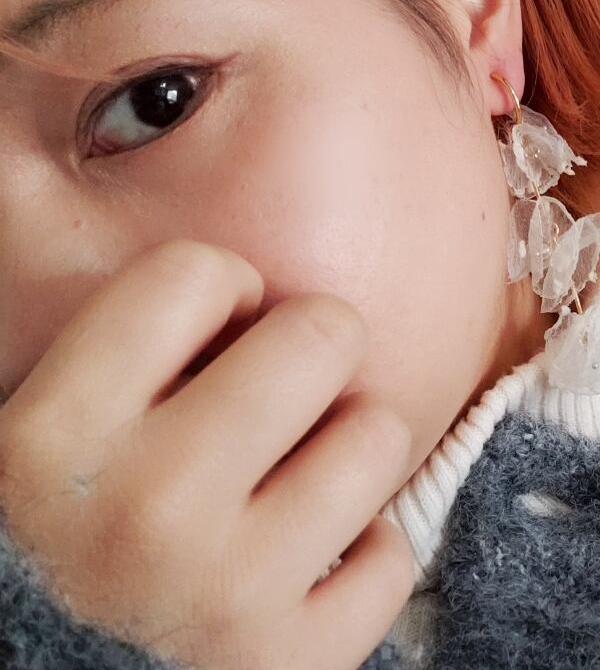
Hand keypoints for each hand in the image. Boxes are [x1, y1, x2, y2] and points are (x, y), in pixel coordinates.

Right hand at [0, 239, 415, 669]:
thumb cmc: (91, 516)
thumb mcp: (57, 413)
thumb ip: (113, 320)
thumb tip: (70, 137)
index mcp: (50, 432)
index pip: (197, 272)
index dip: (214, 296)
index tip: (199, 343)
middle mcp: (132, 512)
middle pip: (319, 329)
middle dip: (306, 358)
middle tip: (260, 413)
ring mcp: (219, 595)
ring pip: (380, 429)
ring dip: (344, 455)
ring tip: (282, 493)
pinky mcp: (295, 663)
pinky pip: (394, 550)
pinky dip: (360, 556)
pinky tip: (300, 573)